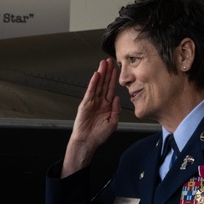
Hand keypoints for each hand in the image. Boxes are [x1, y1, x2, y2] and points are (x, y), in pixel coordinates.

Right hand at [61, 58, 120, 176]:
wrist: (87, 142)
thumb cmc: (98, 135)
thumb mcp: (113, 122)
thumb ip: (116, 110)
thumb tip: (117, 98)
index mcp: (106, 105)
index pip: (111, 88)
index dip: (114, 78)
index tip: (117, 68)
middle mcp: (99, 102)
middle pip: (104, 83)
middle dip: (107, 72)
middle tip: (110, 60)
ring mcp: (92, 102)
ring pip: (97, 85)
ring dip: (101, 74)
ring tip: (103, 63)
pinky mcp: (85, 105)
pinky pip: (90, 92)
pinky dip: (93, 83)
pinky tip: (96, 75)